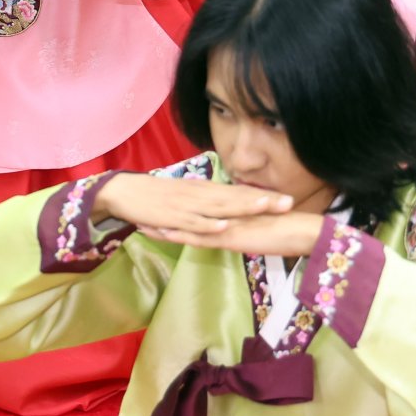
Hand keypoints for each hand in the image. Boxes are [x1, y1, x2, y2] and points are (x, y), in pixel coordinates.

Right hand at [94, 173, 293, 236]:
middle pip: (237, 198)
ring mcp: (189, 206)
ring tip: (266, 207)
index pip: (240, 192)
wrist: (127, 192)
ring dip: (243, 207)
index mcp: (206, 190)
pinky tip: (224, 225)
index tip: (289, 199)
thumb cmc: (159, 197)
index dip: (264, 196)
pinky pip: (195, 222)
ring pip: (221, 207)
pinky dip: (209, 224)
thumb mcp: (189, 196)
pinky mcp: (174, 217)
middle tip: (289, 202)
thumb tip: (231, 207)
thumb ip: (209, 201)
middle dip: (263, 201)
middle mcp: (202, 194)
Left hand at [141, 211, 324, 257]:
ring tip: (141, 223)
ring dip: (165, 224)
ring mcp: (226, 225)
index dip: (181, 206)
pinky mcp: (230, 237)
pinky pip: (200, 236)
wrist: (303, 230)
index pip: (202, 208)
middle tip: (142, 210)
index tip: (163, 204)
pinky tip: (164, 233)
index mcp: (233, 211)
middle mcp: (225, 214)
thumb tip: (240, 228)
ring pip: (189, 224)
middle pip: (189, 213)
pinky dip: (181, 234)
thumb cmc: (288, 229)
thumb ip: (250, 226)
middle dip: (166, 213)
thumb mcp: (263, 227)